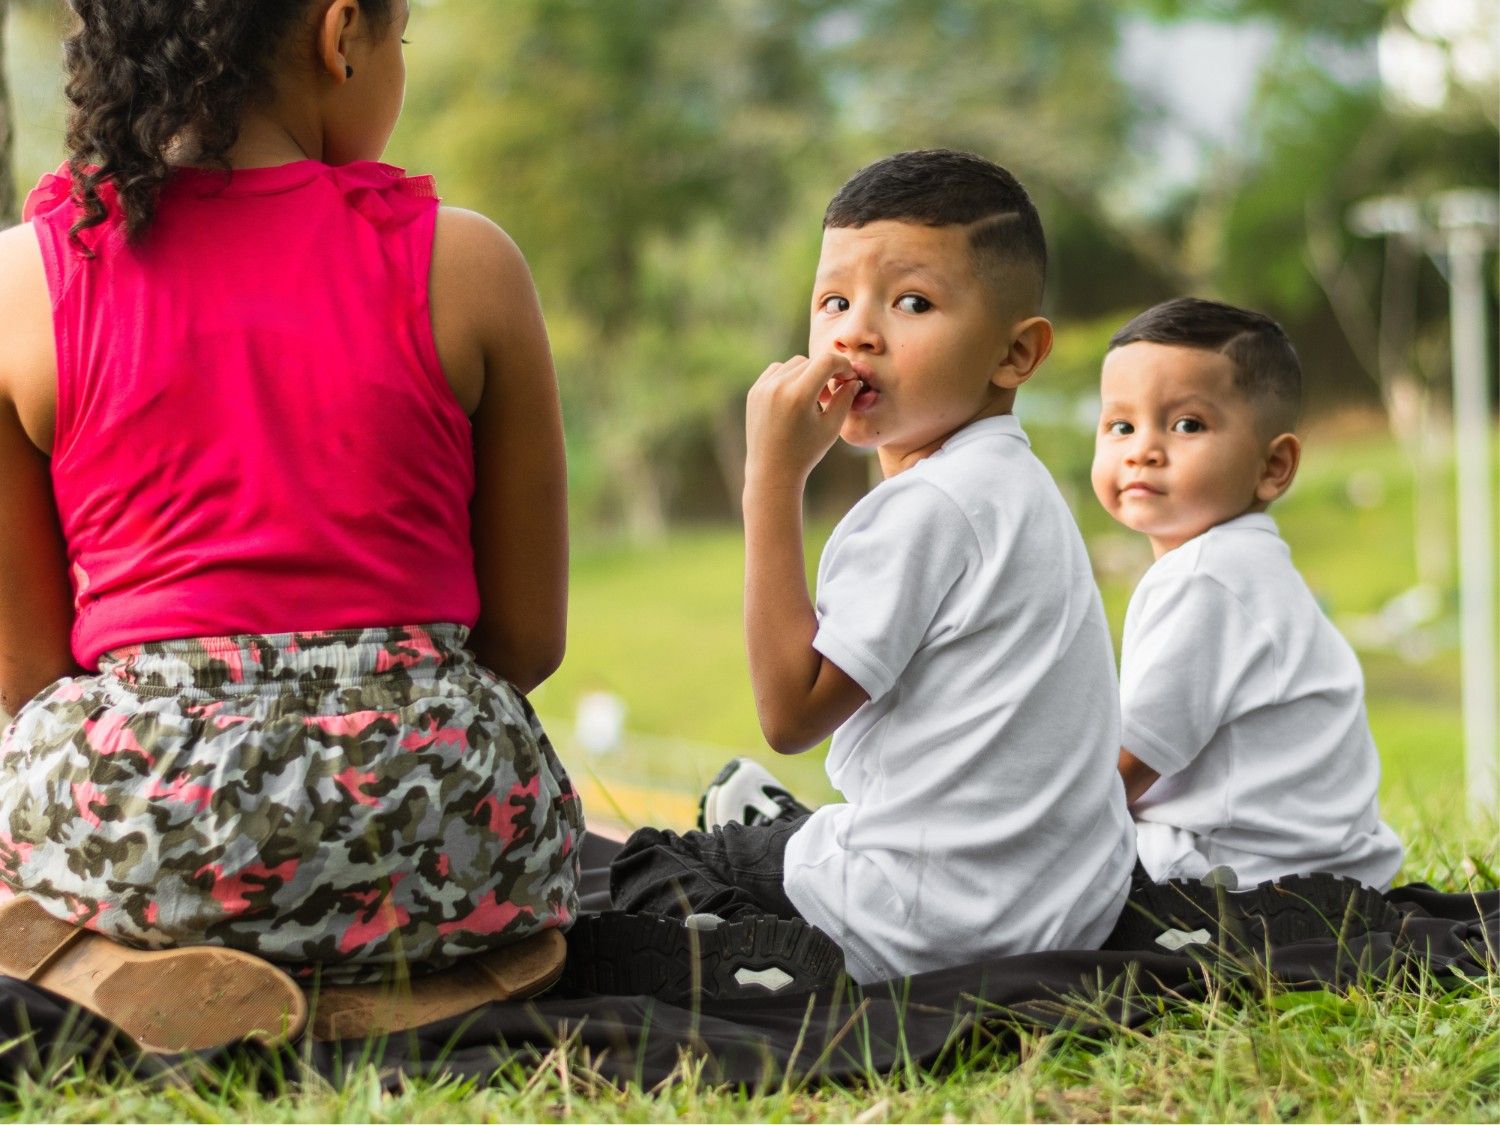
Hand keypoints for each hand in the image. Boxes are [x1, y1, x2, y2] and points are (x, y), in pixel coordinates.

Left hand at [745, 353, 859, 488]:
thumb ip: (845, 398)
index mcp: (799, 395)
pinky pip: (777, 370)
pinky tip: (797, 396)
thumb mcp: (831, 427)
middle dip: (827, 372)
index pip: (827, 361)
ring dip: (809, 374)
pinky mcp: (755, 391)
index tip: (849, 378)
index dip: (843, 365)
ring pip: (795, 364)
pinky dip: (790, 376)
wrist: (772, 470)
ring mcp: (763, 388)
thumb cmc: (806, 452)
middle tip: (832, 394)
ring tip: (814, 397)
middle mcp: (778, 387)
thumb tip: (854, 379)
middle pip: (812, 362)